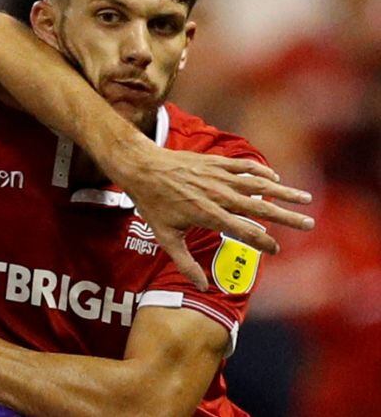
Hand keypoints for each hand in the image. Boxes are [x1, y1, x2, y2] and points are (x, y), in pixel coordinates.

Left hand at [108, 141, 314, 289]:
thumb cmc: (152, 203)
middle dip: (287, 216)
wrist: (141, 167)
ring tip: (304, 197)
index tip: (276, 250)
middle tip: (309, 224)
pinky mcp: (215, 162)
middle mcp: (217, 194)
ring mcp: (218, 176)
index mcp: (207, 214)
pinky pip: (243, 166)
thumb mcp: (164, 236)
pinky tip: (274, 177)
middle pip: (260, 206)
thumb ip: (184, 262)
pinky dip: (261, 171)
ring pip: (257, 184)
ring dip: (283, 191)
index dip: (263, 242)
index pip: (244, 231)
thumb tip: (202, 287)